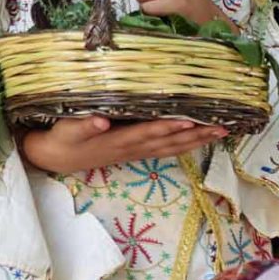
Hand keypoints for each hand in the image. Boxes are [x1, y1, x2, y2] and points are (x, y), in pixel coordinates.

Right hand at [18, 115, 225, 174]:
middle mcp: (132, 148)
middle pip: (169, 142)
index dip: (168, 128)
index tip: (189, 121)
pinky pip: (166, 150)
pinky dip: (185, 145)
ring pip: (172, 148)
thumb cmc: (63, 139)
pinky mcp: (135, 153)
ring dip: (196, 141)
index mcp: (118, 140)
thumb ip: (85, 125)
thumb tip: (101, 121)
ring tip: (220, 132)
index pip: (148, 132)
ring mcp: (136, 152)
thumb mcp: (68, 131)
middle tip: (221, 128)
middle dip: (195, 135)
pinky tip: (199, 139)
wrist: (57, 158)